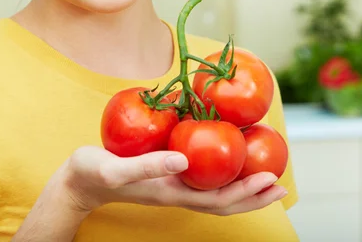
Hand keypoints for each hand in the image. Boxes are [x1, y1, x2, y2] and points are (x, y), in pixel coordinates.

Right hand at [59, 146, 286, 215]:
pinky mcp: (171, 177)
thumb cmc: (94, 172)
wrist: (80, 180)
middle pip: (225, 202)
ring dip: (245, 188)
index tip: (271, 180)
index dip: (246, 192)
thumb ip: (147, 166)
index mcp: (172, 193)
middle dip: (255, 196)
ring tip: (268, 179)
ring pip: (218, 193)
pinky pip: (207, 180)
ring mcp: (176, 187)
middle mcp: (179, 193)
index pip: (218, 200)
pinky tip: (234, 160)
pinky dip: (227, 175)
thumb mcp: (117, 167)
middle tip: (282, 185)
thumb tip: (184, 160)